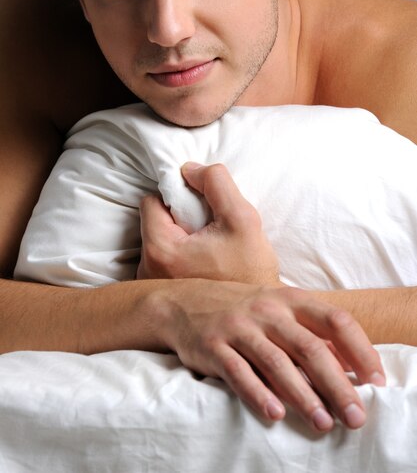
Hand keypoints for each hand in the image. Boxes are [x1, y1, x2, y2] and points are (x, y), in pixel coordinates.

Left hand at [138, 162, 280, 283]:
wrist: (255, 315)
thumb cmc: (250, 271)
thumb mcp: (242, 218)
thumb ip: (216, 183)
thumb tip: (189, 169)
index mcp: (160, 250)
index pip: (151, 201)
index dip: (177, 197)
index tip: (201, 210)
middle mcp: (146, 270)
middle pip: (154, 221)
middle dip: (180, 219)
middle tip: (209, 232)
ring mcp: (150, 285)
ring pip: (160, 240)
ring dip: (182, 237)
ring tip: (210, 251)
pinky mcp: (159, 295)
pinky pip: (163, 259)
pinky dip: (181, 256)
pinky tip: (204, 266)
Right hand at [155, 277, 385, 431]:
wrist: (184, 302)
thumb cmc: (242, 311)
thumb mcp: (277, 310)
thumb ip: (310, 333)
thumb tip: (350, 365)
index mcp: (288, 300)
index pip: (334, 320)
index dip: (360, 350)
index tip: (376, 380)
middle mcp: (266, 311)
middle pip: (310, 348)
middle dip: (337, 385)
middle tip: (355, 416)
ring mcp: (238, 327)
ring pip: (277, 363)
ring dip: (303, 396)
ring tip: (323, 423)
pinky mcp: (213, 346)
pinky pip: (238, 372)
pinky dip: (258, 393)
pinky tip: (275, 413)